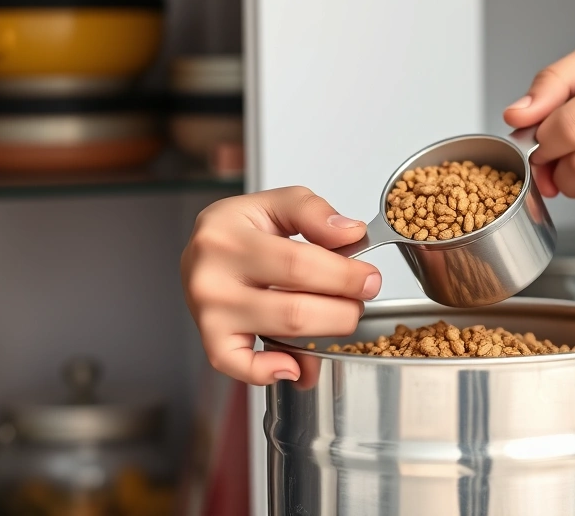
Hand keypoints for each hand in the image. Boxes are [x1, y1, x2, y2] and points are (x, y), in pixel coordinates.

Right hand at [180, 187, 380, 384]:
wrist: (205, 250)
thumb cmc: (241, 229)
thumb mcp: (276, 203)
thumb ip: (313, 211)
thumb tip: (349, 234)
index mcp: (228, 235)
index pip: (300, 264)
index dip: (345, 276)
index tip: (369, 278)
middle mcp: (212, 277)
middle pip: (295, 308)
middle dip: (343, 309)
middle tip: (358, 300)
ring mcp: (208, 314)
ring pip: (281, 334)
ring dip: (325, 334)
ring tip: (340, 318)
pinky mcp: (211, 341)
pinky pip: (241, 366)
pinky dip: (272, 372)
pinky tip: (297, 364)